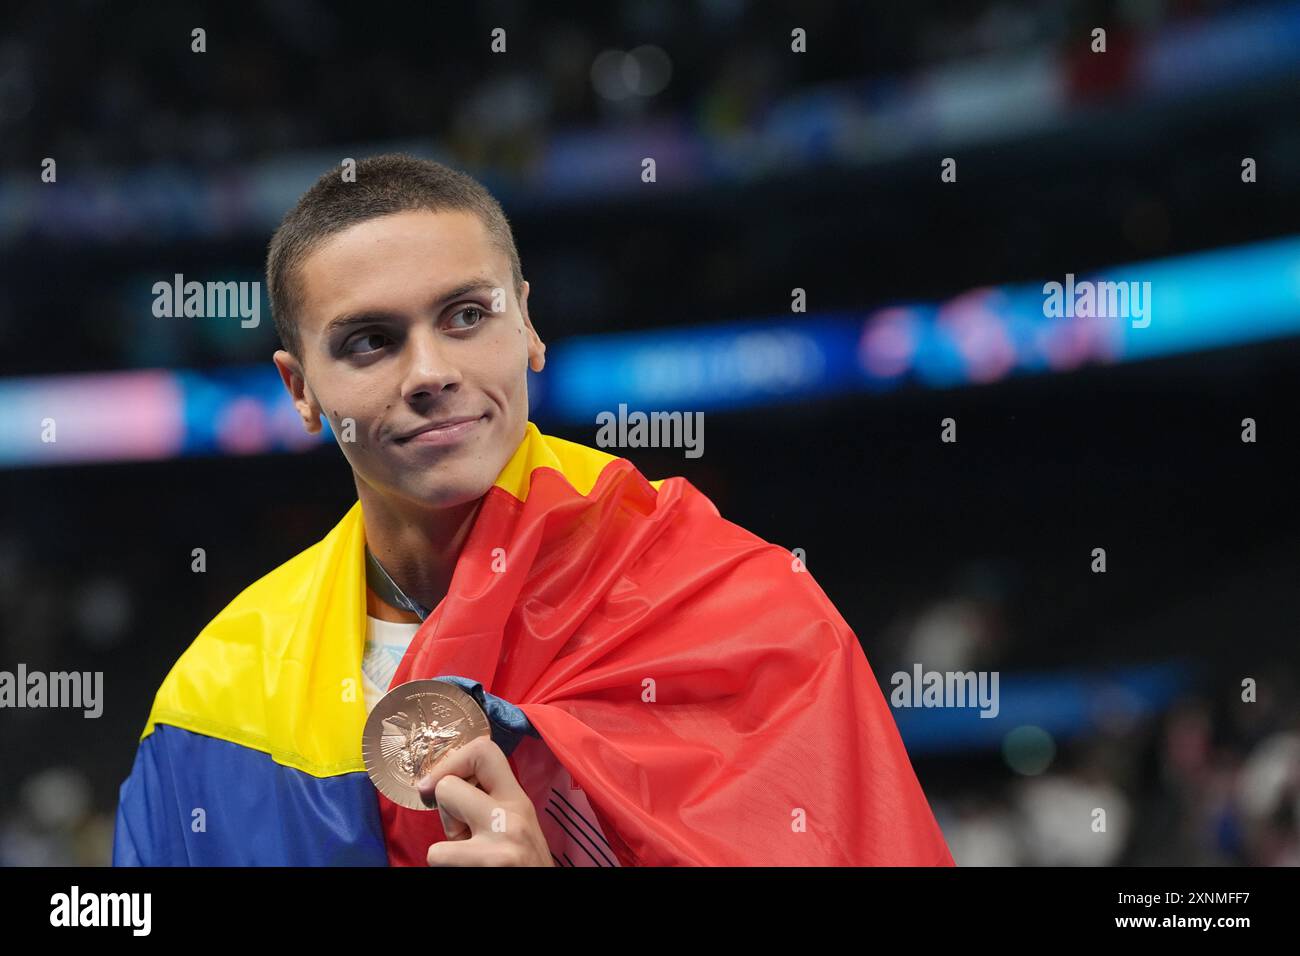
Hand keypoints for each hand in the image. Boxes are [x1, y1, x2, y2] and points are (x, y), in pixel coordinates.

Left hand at [418, 735, 553, 866]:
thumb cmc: (523, 863)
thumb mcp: (517, 824)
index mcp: (519, 800)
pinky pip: (438, 858)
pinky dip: (446, 868)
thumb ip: (492, 799)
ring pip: (438, 833)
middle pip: (447, 786)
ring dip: (445, 849)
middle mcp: (512, 816)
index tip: (437, 782)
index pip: (483, 750)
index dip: (451, 761)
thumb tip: (448, 779)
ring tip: (469, 858)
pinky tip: (471, 871)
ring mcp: (498, 845)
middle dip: (443, 812)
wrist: (545, 899)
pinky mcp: (485, 868)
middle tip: (462, 833)